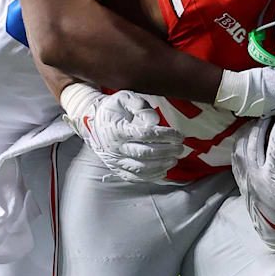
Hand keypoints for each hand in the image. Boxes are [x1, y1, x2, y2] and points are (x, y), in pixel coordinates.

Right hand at [59, 84, 186, 181]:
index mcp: (116, 129)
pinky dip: (151, 176)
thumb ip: (140, 106)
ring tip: (175, 158)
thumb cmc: (113, 108)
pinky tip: (164, 170)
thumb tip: (155, 121)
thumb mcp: (124, 98)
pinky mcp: (117, 169)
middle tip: (180, 147)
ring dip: (161, 165)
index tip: (179, 134)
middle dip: (167, 151)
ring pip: (141, 168)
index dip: (165, 135)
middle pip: (145, 153)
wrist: (93, 122)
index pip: (145, 134)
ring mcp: (115, 160)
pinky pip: (135, 177)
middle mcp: (115, 148)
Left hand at [231, 116, 274, 255]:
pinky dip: (240, 143)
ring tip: (259, 121)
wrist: (274, 231)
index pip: (274, 148)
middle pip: (254, 142)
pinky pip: (236, 157)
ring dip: (250, 132)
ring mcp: (245, 178)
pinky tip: (247, 136)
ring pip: (242, 147)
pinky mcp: (240, 180)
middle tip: (271, 114)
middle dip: (262, 125)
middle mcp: (254, 176)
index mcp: (270, 178)